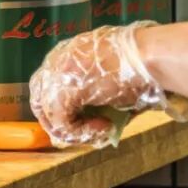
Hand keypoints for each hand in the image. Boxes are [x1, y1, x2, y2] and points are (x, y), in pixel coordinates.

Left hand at [29, 23, 187, 149]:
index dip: (62, 107)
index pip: (48, 84)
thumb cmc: (140, 63)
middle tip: (84, 133)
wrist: (147, 57)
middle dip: (59, 122)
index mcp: (66, 53)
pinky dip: (82, 133)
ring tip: (100, 130)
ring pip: (49, 116)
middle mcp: (55, 61)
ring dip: (74, 131)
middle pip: (40, 100)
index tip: (82, 120)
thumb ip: (98, 94)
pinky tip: (104, 127)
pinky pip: (62, 125)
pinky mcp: (62, 93)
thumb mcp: (112, 76)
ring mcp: (56, 76)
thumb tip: (103, 122)